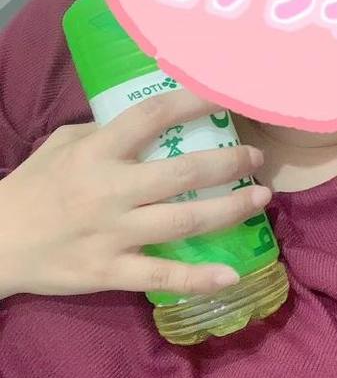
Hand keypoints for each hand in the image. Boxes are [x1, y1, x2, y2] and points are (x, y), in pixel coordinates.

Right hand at [0, 90, 270, 299]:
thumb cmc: (33, 186)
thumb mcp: (63, 144)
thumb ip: (106, 132)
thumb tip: (152, 123)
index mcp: (97, 152)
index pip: (153, 117)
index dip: (195, 102)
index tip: (228, 98)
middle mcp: (110, 190)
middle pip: (183, 173)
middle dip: (229, 164)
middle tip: (256, 159)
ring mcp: (113, 234)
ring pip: (184, 221)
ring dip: (231, 210)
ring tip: (262, 199)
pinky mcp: (109, 272)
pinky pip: (161, 276)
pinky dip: (199, 278)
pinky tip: (232, 274)